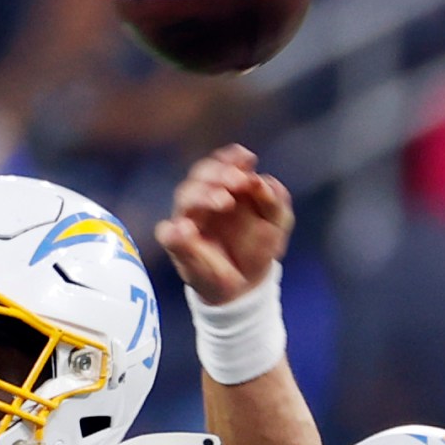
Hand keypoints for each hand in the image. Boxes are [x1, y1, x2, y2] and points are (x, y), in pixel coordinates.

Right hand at [156, 144, 292, 306]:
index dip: (231, 158)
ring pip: (185, 197)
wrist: (247, 286)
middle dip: (219, 174)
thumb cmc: (258, 248)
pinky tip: (185, 229)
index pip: (221, 164)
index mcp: (225, 188)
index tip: (248, 158)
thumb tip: (261, 181)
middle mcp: (203, 200)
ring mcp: (188, 221)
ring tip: (224, 201)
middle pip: (200, 175)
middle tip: (239, 182)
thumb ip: (274, 201)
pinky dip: (173, 231)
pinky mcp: (179, 247)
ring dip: (203, 195)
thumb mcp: (277, 223)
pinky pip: (168, 235)